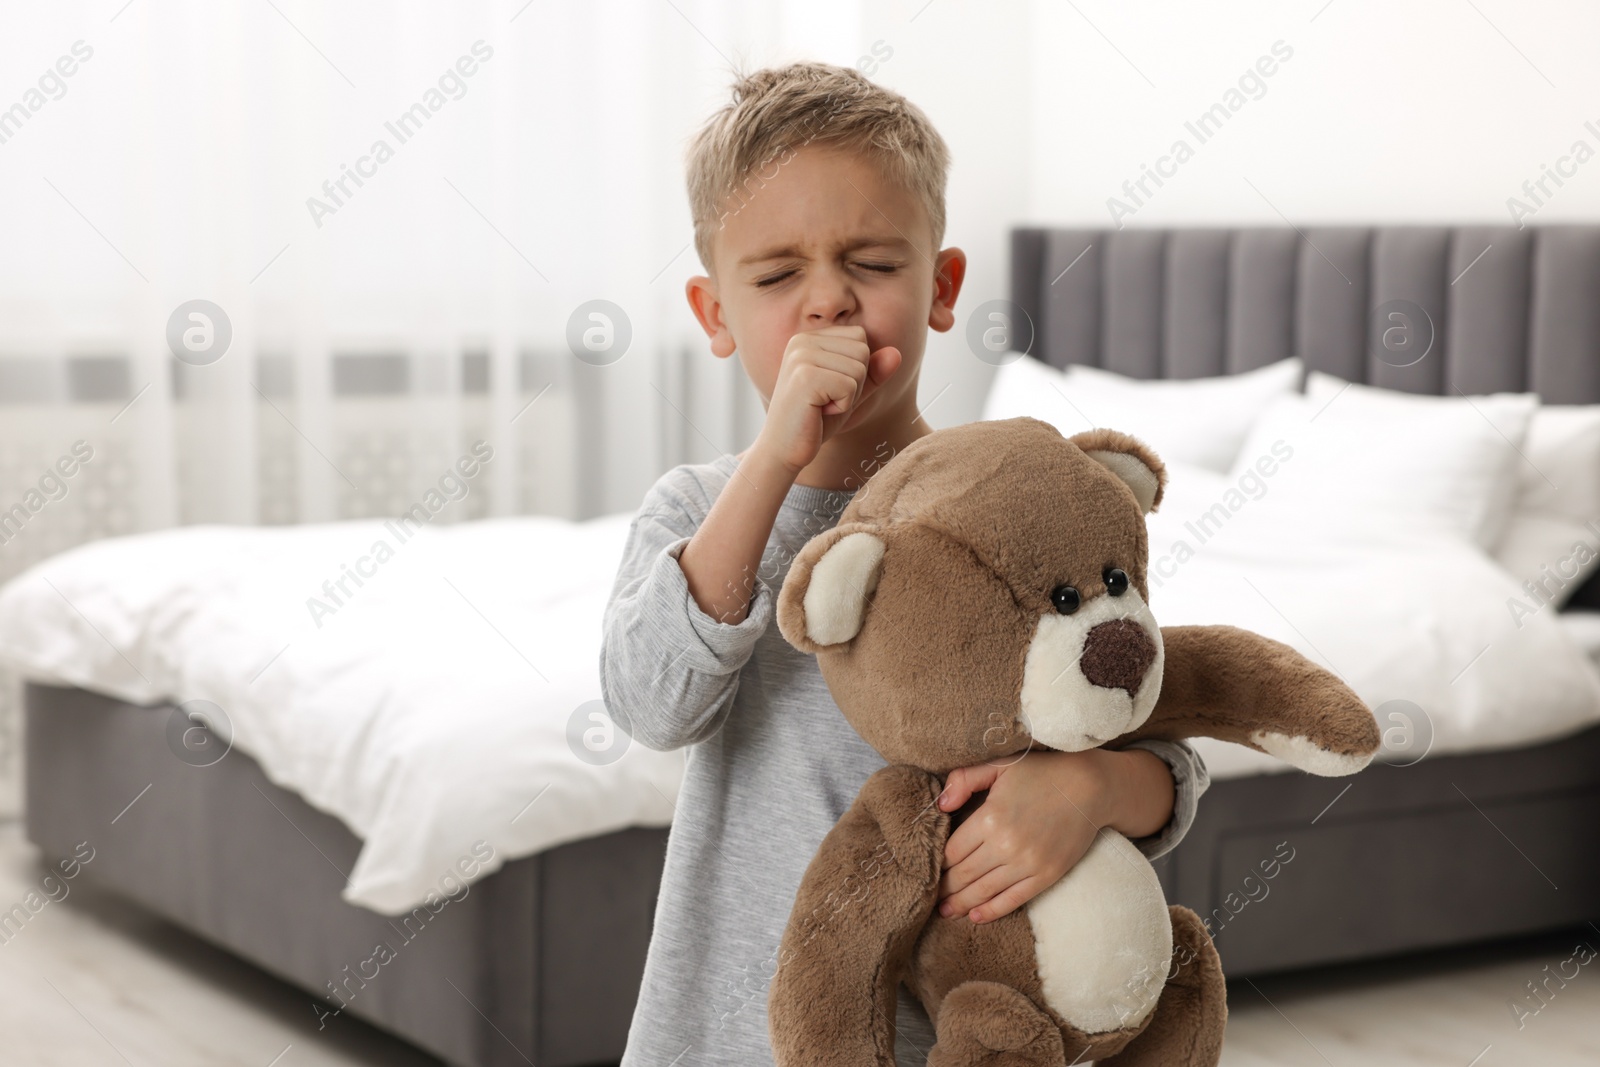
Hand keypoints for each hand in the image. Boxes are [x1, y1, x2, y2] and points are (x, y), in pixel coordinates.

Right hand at [752, 325, 901, 474]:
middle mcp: (803, 340)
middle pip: (862, 351)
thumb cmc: (815, 421)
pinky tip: (818, 412)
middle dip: (854, 383)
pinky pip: (850, 386)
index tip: (829, 388)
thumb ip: (873, 372)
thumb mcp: (851, 393)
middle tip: (825, 400)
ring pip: (859, 369)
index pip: (860, 337)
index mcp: (810, 338)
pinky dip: (842, 407)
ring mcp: (801, 356)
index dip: (856, 370)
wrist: (784, 450)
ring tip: (820, 406)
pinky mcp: (805, 376)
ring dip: (848, 396)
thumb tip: (897, 353)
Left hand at [935, 747, 1174, 923]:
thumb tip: (940, 805)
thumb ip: (965, 778)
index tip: (927, 870)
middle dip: (944, 889)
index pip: (952, 851)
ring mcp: (1028, 863)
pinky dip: (992, 911)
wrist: (1091, 786)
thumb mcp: (1000, 764)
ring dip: (962, 904)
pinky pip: (1013, 899)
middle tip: (929, 898)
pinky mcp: (1047, 875)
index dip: (937, 864)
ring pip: (984, 891)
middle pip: (964, 875)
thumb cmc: (1042, 772)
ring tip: (946, 911)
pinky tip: (976, 916)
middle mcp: (1006, 845)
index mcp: (990, 817)